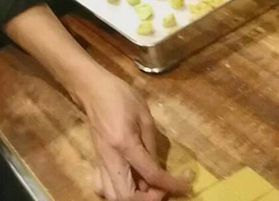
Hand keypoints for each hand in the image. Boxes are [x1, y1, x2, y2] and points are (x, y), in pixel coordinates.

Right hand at [81, 70, 191, 200]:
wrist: (92, 89)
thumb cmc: (120, 96)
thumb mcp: (144, 116)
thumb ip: (151, 145)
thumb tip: (159, 168)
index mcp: (124, 143)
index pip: (151, 174)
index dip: (172, 184)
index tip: (186, 184)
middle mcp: (110, 158)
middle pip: (126, 196)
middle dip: (148, 198)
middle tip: (161, 188)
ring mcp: (100, 161)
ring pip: (112, 196)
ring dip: (133, 198)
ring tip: (146, 188)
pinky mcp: (97, 160)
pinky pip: (102, 187)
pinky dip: (117, 192)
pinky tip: (128, 183)